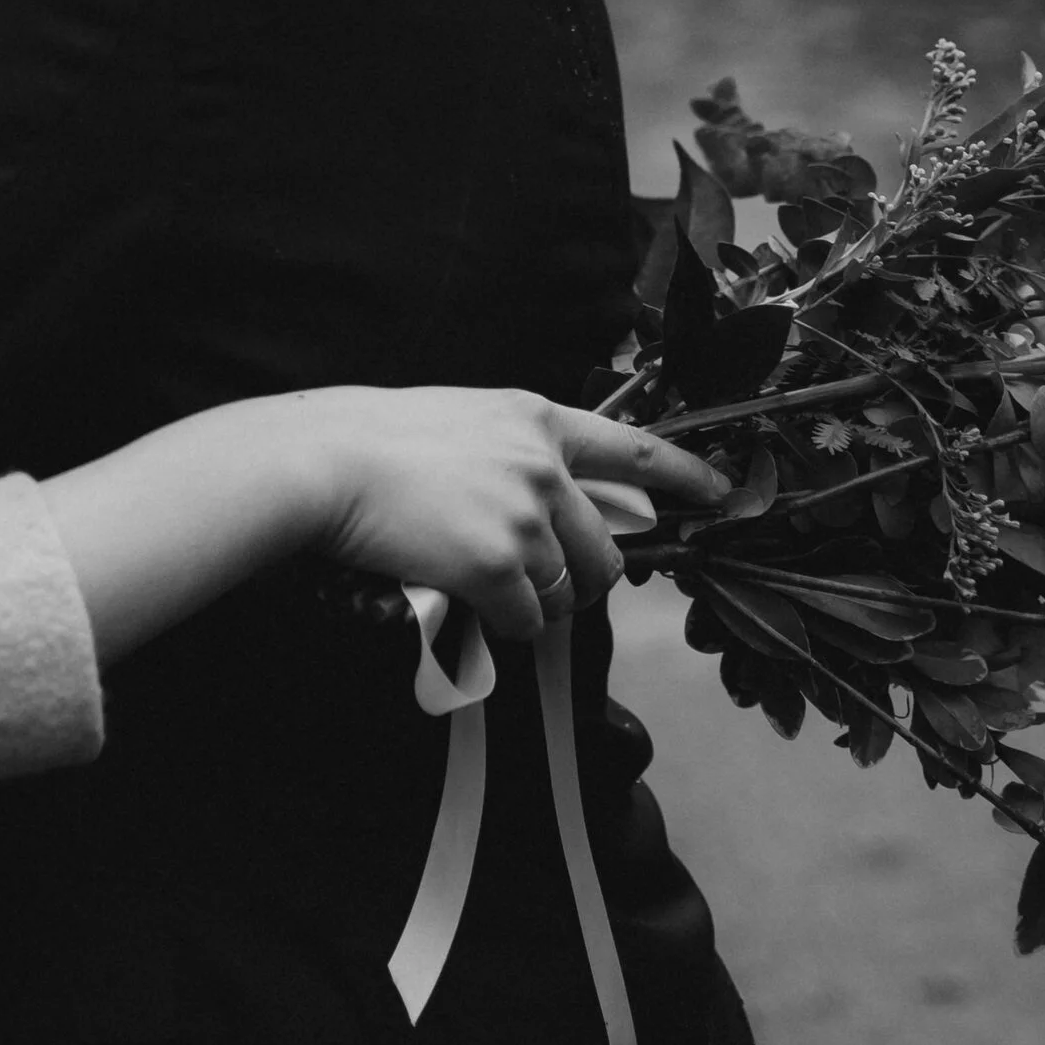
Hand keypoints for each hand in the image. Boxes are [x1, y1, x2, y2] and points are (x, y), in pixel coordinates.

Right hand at [308, 386, 733, 639]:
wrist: (325, 462)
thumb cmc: (373, 441)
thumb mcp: (461, 419)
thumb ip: (512, 452)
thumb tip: (538, 506)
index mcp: (534, 419)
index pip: (632, 449)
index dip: (685, 473)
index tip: (720, 492)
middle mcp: (542, 466)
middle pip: (604, 549)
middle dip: (585, 581)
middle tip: (546, 590)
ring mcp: (524, 518)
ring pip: (565, 591)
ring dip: (534, 605)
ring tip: (487, 593)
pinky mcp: (497, 567)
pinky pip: (524, 620)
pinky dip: (500, 626)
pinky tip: (468, 607)